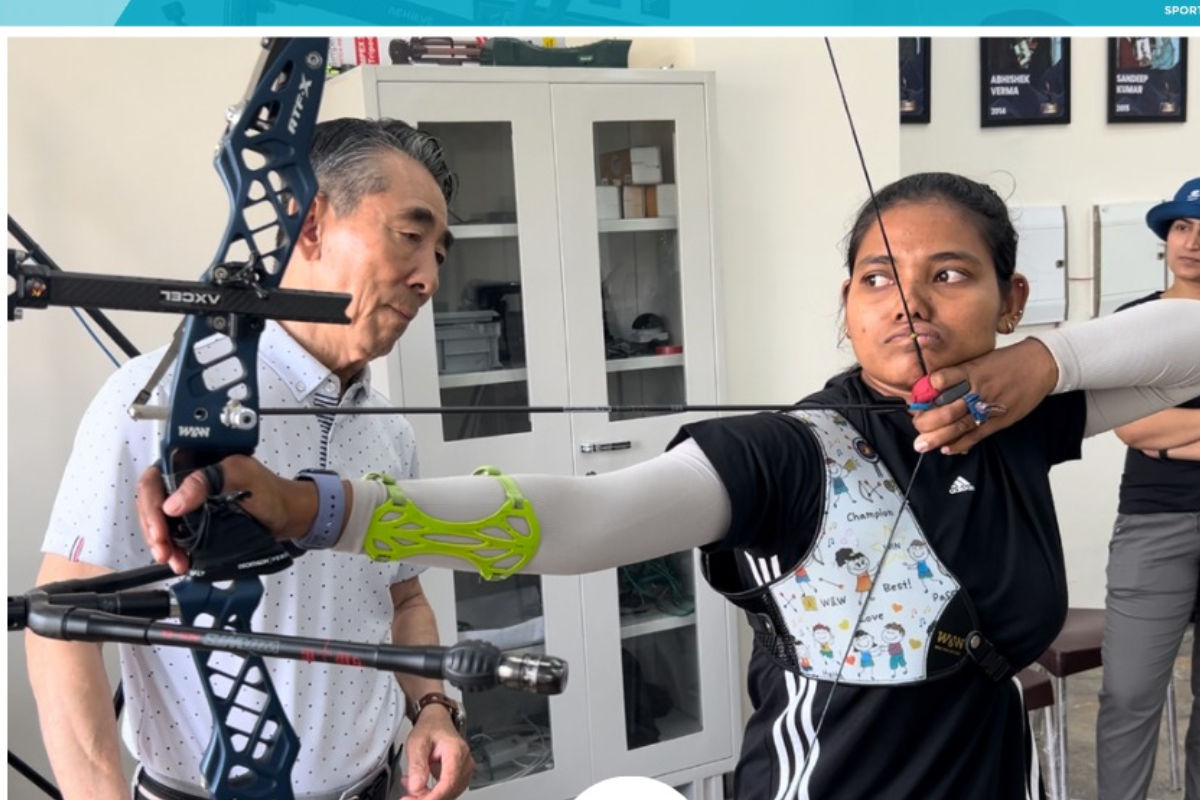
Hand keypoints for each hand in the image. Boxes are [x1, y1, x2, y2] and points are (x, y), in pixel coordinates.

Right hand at [136, 456, 315, 573]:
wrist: (288, 516)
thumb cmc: (272, 491)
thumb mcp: (241, 475)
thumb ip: (208, 479)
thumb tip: (175, 500)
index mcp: (194, 463)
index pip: (155, 479)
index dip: (150, 504)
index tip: (161, 527)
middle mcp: (188, 482)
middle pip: (152, 504)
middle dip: (153, 528)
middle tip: (163, 547)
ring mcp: (191, 504)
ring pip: (161, 523)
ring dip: (161, 543)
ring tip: (172, 558)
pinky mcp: (197, 523)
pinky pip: (175, 537)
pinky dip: (173, 550)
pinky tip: (180, 560)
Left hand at [403, 707, 473, 798]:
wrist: (437, 720)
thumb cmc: (430, 728)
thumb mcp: (417, 742)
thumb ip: (417, 765)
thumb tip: (416, 787)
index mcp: (456, 751)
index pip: (448, 782)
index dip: (433, 796)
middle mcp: (465, 761)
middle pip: (449, 790)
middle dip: (428, 797)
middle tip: (408, 797)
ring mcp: (465, 769)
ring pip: (449, 793)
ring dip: (429, 795)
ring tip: (411, 785)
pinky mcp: (461, 774)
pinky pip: (448, 790)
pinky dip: (433, 792)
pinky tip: (420, 785)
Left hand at [912, 338, 1057, 454]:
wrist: (1040, 364)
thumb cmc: (1007, 361)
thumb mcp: (978, 360)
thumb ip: (957, 373)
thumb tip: (932, 385)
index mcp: (970, 370)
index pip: (940, 382)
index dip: (924, 394)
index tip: (913, 401)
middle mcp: (978, 388)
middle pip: (946, 407)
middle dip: (927, 420)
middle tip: (916, 426)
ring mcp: (989, 405)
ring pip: (959, 424)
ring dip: (938, 437)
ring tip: (922, 444)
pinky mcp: (1000, 419)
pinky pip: (977, 434)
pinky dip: (961, 444)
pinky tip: (947, 449)